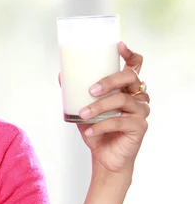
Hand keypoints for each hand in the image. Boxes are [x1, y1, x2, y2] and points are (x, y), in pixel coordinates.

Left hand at [75, 42, 149, 176]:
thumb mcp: (82, 107)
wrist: (104, 157)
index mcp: (126, 88)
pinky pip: (120, 122)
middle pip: (130, 77)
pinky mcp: (140, 127)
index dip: (129, 54)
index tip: (119, 46)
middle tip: (90, 90)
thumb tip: (61, 75)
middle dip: (109, 80)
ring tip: (82, 114)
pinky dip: (102, 126)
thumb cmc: (96, 129)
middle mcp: (138, 96)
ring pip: (122, 100)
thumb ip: (75, 92)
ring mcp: (141, 111)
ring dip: (99, 107)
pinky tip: (90, 131)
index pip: (135, 65)